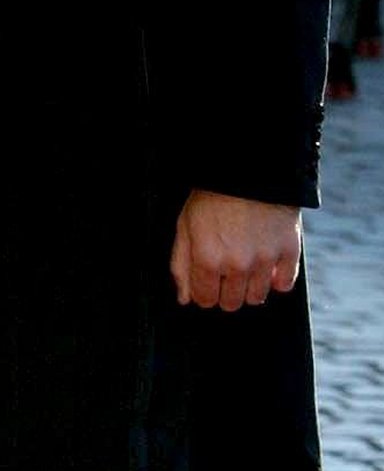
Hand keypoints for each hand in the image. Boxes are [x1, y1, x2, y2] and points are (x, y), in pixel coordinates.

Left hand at [170, 189, 301, 310]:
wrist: (247, 168)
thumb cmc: (211, 195)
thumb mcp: (185, 224)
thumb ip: (181, 264)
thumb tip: (185, 298)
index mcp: (207, 258)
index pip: (205, 300)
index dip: (204, 291)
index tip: (207, 280)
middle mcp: (237, 265)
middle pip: (232, 303)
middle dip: (226, 290)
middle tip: (226, 269)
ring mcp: (265, 260)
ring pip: (257, 297)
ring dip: (250, 286)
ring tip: (245, 262)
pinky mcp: (288, 251)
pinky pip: (284, 284)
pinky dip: (276, 278)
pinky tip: (267, 262)